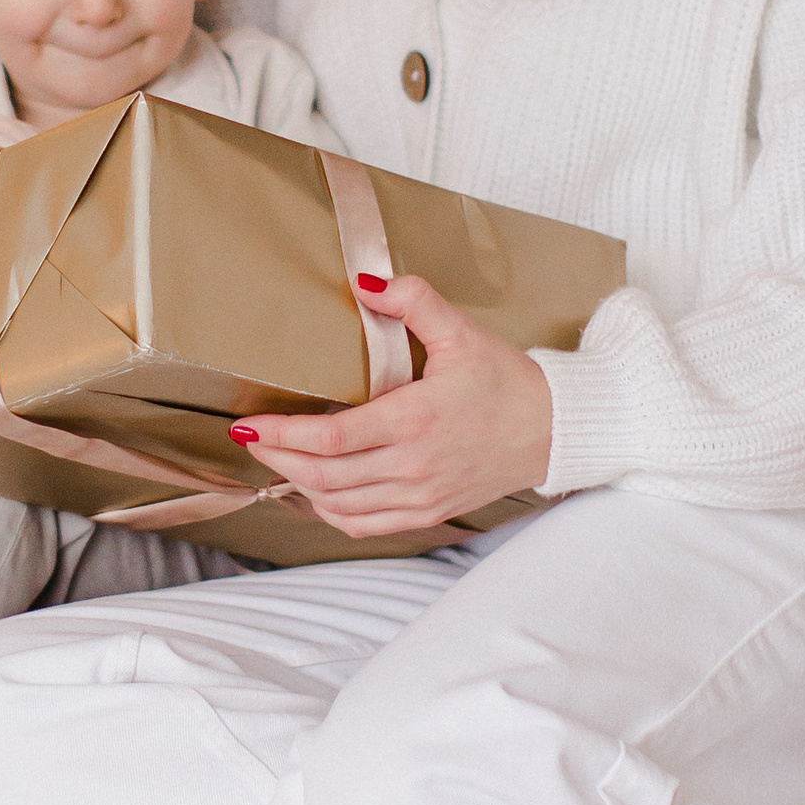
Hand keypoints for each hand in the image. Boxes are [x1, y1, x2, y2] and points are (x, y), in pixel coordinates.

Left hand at [232, 271, 554, 537]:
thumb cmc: (510, 384)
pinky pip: (364, 524)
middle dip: (276, 458)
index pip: (329, 438)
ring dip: (298, 484)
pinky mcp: (429, 512)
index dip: (280, 434)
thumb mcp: (462, 333)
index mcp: (416, 420)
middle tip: (250, 440)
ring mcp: (420, 496)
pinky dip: (330, 512)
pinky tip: (315, 492)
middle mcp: (413, 466)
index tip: (248, 425)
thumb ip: (412, 302)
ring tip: (274, 459)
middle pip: (322, 475)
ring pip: (338, 504)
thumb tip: (364, 281)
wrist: (556, 431)